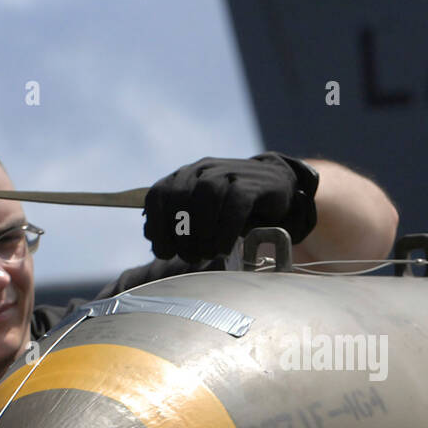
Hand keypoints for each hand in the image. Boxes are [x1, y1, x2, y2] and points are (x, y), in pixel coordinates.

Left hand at [142, 152, 318, 262]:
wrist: (277, 186)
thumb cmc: (234, 206)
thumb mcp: (203, 211)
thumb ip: (177, 220)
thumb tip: (150, 235)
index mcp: (185, 175)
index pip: (158, 194)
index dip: (157, 226)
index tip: (163, 252)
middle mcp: (203, 169)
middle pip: (180, 197)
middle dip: (181, 234)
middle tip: (190, 257)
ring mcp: (228, 172)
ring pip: (206, 196)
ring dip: (202, 231)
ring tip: (207, 254)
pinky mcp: (252, 183)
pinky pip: (234, 204)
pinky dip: (225, 230)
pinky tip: (224, 248)